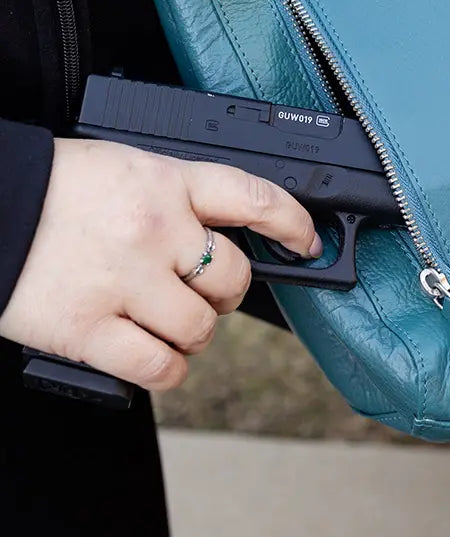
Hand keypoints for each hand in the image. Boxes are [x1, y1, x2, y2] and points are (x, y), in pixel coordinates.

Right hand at [0, 138, 320, 389]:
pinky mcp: (88, 329)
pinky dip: (167, 367)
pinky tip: (154, 353)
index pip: (254, 198)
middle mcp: (154, 230)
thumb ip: (177, 197)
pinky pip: (159, 366)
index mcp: (167, 182)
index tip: (307, 241)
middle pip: (232, 276)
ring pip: (201, 327)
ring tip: (169, 322)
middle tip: (204, 291)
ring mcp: (124, 281)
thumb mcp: (128, 168)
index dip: (292, 223)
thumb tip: (221, 231)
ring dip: (195, 333)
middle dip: (227, 291)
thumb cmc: (54, 187)